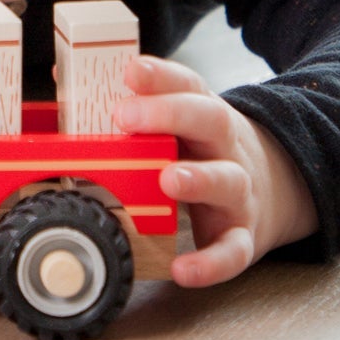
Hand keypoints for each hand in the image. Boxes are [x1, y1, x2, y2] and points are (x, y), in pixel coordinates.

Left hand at [112, 56, 317, 287]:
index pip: (187, 84)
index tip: (131, 70)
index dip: (160, 76)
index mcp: (204, 114)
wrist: (276, 188)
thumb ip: (128, 105)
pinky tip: (183, 269)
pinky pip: (232, 250)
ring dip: (198, 179)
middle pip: (209, 119)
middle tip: (125, 116)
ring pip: (228, 179)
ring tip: (167, 179)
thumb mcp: (177, 122)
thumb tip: (63, 79)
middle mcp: (225, 146)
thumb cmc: (204, 152)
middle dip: (169, 114)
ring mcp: (238, 190)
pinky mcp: (243, 235)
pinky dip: (210, 262)